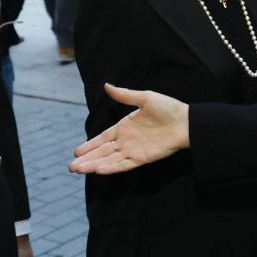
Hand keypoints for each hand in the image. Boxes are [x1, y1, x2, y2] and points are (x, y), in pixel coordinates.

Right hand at [70, 85, 190, 174]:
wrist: (186, 121)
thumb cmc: (168, 108)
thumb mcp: (144, 98)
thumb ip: (125, 95)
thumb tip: (106, 85)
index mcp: (124, 127)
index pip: (102, 138)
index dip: (89, 145)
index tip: (76, 152)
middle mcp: (126, 140)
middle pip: (102, 151)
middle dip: (87, 159)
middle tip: (71, 167)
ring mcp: (133, 150)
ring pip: (109, 160)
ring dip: (94, 165)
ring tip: (79, 170)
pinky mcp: (142, 158)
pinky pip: (123, 164)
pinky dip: (111, 167)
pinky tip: (99, 170)